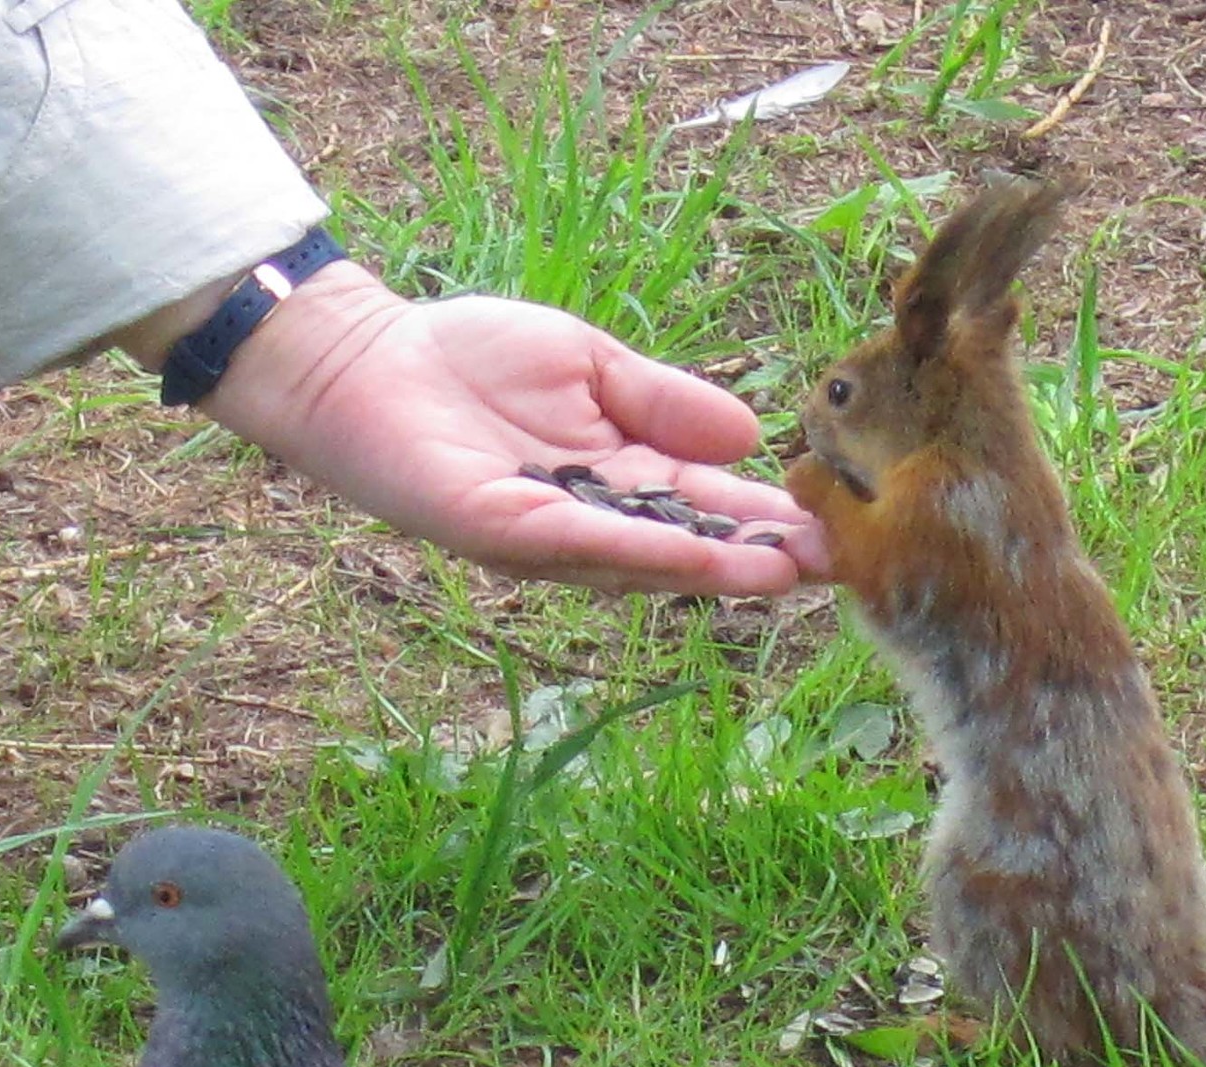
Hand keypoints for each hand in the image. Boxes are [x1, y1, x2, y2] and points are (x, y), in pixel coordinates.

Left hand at [198, 263, 830, 592]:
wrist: (369, 359)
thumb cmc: (471, 356)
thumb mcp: (591, 365)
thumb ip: (662, 401)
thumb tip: (750, 437)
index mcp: (616, 477)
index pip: (704, 504)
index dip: (765, 517)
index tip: (833, 526)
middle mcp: (590, 519)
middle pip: (686, 546)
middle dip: (758, 557)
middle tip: (835, 566)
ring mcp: (548, 534)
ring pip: (646, 559)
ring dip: (718, 567)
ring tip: (788, 570)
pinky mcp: (503, 530)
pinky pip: (584, 542)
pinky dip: (644, 550)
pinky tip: (700, 555)